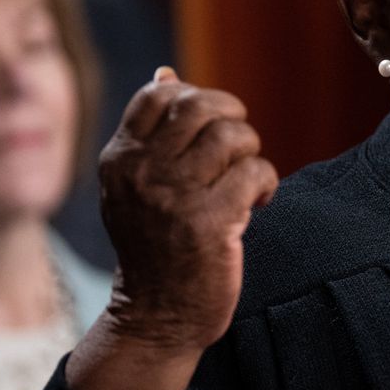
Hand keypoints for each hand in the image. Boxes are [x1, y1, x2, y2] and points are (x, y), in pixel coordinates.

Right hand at [97, 66, 278, 350]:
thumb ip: (150, 132)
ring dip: (251, 153)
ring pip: (233, 136)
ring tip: (246, 179)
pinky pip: (255, 172)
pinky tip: (258, 203)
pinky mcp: (209, 223)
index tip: (211, 124)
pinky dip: (267, 183)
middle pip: (202, 106)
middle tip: (238, 146)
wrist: (155, 317)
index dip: (196, 96)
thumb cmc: (154, 243)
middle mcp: (142, 172)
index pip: (159, 94)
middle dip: (233, 117)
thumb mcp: (135, 185)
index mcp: (121, 159)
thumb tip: (166, 72)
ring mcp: (174, 197)